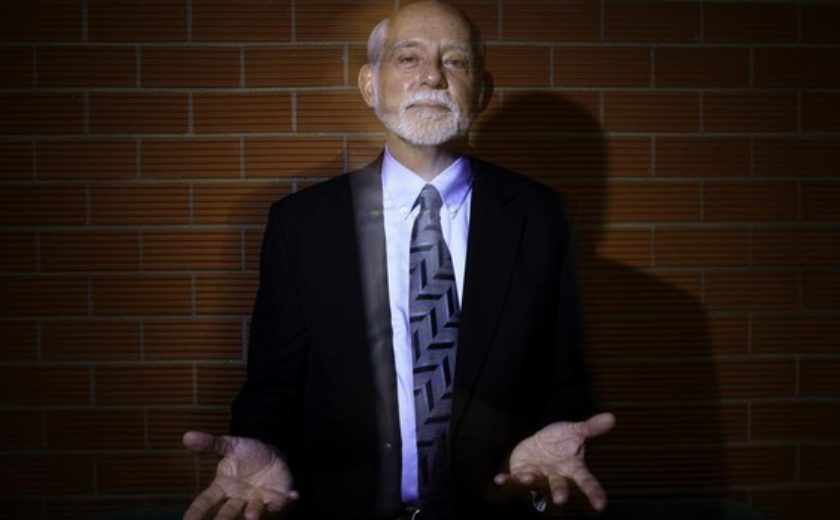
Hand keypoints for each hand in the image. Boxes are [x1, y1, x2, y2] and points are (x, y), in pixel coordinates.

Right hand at [182, 431, 297, 519]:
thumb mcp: (230, 445)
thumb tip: (186, 436)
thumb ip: (210, 444)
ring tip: (252, 515)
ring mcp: (257, 502)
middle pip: (227, 513)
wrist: (271, 455)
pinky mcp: (276, 501)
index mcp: (222, 488)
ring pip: (253, 512)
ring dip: (254, 514)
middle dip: (224, 519)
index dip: (196, 512)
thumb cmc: (246, 455)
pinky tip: (294, 495)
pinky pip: (281, 503)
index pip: (205, 502)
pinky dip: (287, 501)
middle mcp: (237, 500)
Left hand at [494, 412, 614, 510]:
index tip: (601, 505)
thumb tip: (612, 417)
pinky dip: (507, 481)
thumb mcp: (575, 431)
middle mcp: (556, 477)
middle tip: (561, 499)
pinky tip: (499, 479)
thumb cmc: (561, 440)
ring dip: (531, 483)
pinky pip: (514, 480)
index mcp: (573, 469)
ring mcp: (539, 477)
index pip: (586, 482)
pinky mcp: (522, 474)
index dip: (594, 493)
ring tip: (528, 477)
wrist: (540, 442)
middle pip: (559, 486)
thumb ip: (591, 427)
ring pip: (536, 484)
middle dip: (559, 492)